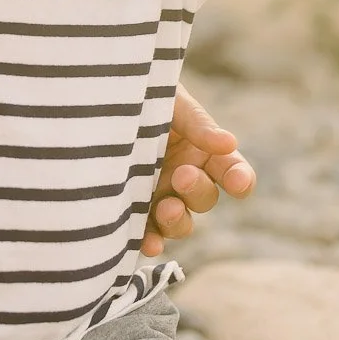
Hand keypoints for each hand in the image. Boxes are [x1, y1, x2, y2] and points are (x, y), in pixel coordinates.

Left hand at [140, 81, 255, 256]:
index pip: (232, 170)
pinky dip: (151, 241)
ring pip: (180, 221)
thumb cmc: (142, 95)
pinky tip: (149, 244)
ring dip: (177, 221)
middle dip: (197, 190)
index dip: (240, 179)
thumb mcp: (170, 101)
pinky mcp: (135, 210)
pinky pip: (148, 233)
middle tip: (182, 176)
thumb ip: (198, 123)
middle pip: (204, 198)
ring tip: (166, 210)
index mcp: (203, 150)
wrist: (98, 99)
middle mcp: (186, 177)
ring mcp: (161, 196)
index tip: (238, 184)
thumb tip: (229, 143)